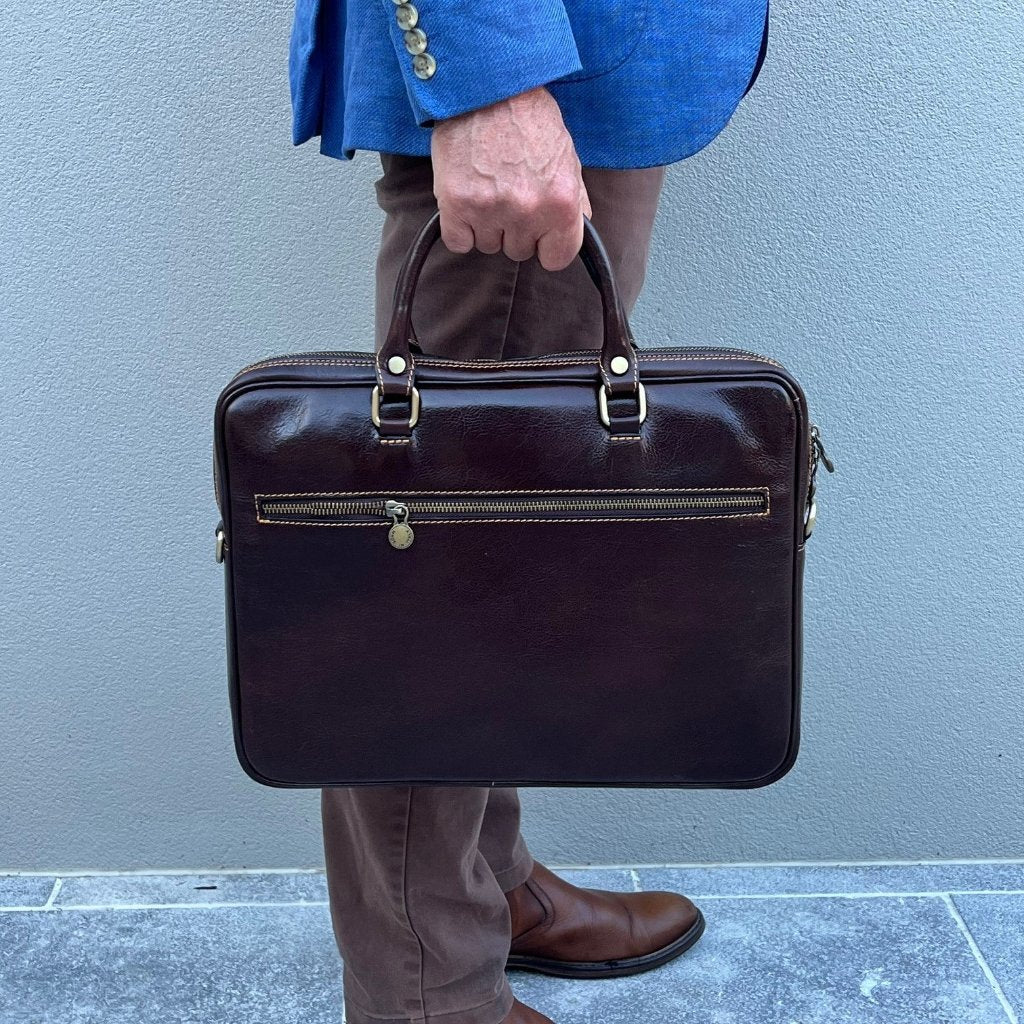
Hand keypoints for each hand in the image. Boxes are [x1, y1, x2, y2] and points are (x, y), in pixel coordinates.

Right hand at [430, 86, 591, 271]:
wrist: (486, 85)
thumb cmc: (528, 117)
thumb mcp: (566, 155)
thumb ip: (575, 199)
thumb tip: (580, 229)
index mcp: (561, 203)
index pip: (557, 259)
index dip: (547, 246)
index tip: (540, 233)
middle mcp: (527, 211)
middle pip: (520, 252)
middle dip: (515, 229)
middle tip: (509, 193)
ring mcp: (490, 210)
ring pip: (489, 246)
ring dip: (487, 226)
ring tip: (487, 188)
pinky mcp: (456, 205)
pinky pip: (459, 243)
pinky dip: (460, 228)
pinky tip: (466, 201)